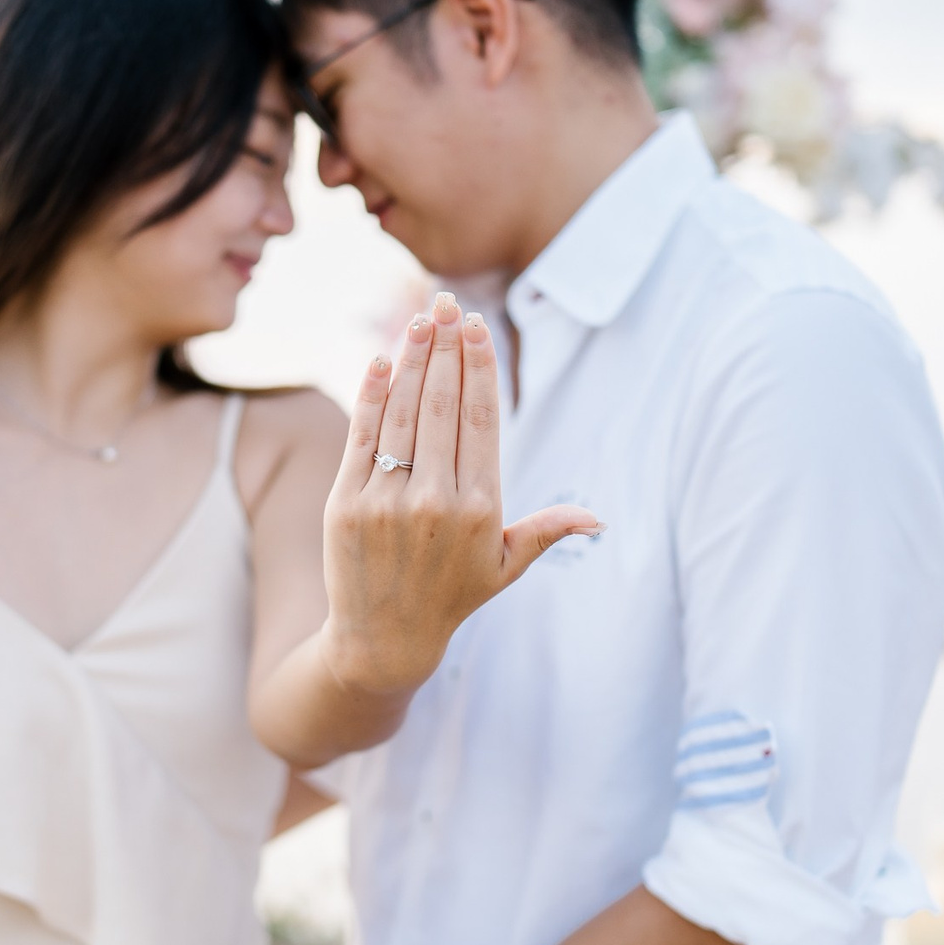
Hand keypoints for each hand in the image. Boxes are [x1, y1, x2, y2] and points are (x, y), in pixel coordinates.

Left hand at [321, 293, 600, 694]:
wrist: (382, 641)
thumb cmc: (451, 598)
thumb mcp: (505, 567)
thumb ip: (547, 531)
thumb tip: (598, 518)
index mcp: (481, 508)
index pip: (483, 419)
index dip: (480, 367)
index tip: (476, 327)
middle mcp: (435, 500)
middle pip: (443, 404)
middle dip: (446, 347)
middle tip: (446, 304)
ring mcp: (386, 500)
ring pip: (402, 413)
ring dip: (411, 358)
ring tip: (419, 319)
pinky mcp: (345, 503)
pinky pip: (362, 438)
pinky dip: (370, 396)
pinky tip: (380, 361)